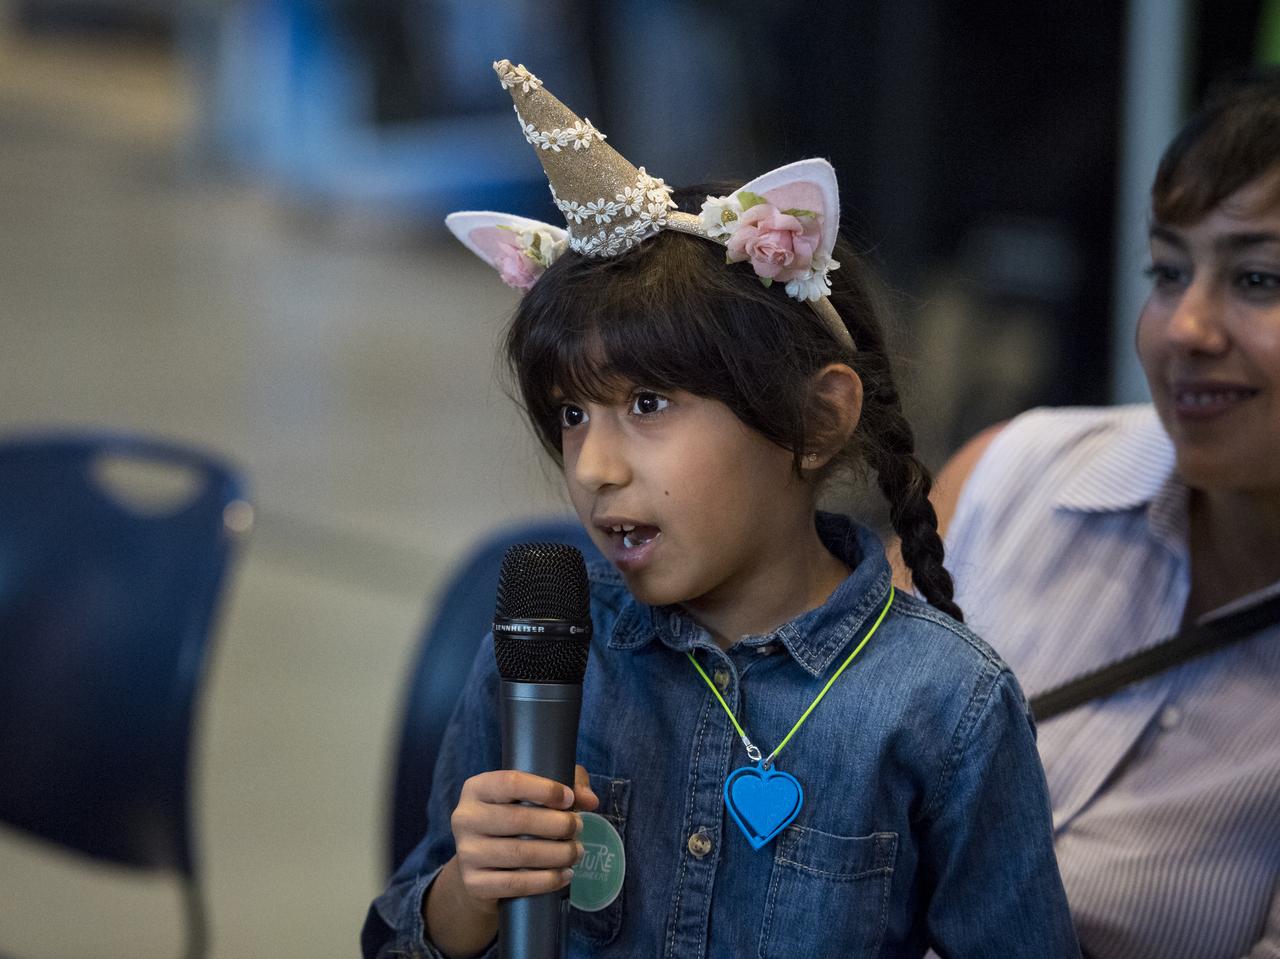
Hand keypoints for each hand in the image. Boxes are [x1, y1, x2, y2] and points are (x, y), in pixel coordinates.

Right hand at [451, 764, 598, 905]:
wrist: (483, 864)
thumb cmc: (513, 819)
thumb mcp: (534, 795)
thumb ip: (567, 786)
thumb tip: (590, 800)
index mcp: (476, 788)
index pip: (510, 782)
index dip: (545, 790)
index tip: (569, 799)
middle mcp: (464, 818)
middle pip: (518, 820)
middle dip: (558, 824)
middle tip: (579, 828)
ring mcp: (466, 852)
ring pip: (519, 853)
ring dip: (557, 854)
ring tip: (577, 851)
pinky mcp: (473, 883)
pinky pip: (515, 884)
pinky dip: (546, 880)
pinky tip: (565, 874)